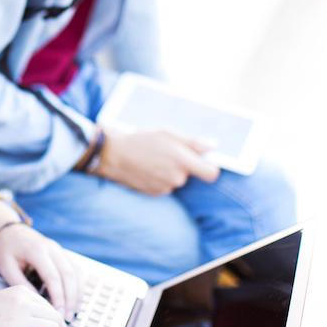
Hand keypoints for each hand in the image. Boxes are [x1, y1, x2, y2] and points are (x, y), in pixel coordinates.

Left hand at [0, 222, 81, 322]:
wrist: (7, 229)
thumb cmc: (4, 249)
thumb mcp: (6, 267)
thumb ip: (21, 284)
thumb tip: (38, 303)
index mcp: (36, 251)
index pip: (53, 277)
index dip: (58, 297)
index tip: (58, 314)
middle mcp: (51, 248)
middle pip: (69, 275)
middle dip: (70, 298)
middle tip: (68, 317)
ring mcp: (58, 249)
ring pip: (76, 271)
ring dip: (77, 292)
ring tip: (73, 310)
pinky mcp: (61, 252)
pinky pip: (75, 267)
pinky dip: (78, 283)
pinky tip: (75, 297)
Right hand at [96, 127, 219, 196]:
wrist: (114, 155)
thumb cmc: (141, 140)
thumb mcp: (167, 133)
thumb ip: (193, 142)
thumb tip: (213, 146)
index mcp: (182, 160)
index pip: (211, 173)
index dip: (210, 167)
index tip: (204, 161)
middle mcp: (176, 177)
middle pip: (190, 174)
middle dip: (183, 165)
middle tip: (167, 152)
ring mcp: (165, 187)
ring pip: (176, 180)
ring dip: (170, 171)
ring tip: (153, 159)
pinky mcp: (155, 193)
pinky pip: (165, 186)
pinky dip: (159, 178)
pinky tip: (148, 168)